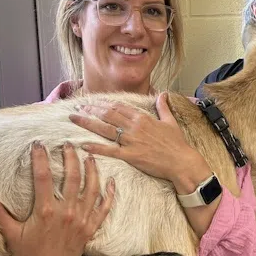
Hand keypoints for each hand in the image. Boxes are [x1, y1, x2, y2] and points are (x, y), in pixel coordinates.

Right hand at [0, 141, 113, 255]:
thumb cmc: (29, 254)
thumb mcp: (11, 233)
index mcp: (45, 211)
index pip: (42, 177)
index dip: (40, 158)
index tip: (38, 143)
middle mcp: (66, 212)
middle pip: (72, 177)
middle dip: (70, 157)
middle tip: (68, 144)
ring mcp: (81, 219)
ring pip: (91, 188)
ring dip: (91, 170)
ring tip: (89, 156)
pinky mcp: (91, 227)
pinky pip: (104, 207)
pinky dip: (110, 194)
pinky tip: (112, 180)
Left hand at [70, 93, 210, 194]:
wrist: (181, 162)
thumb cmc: (177, 143)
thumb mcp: (170, 121)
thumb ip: (163, 107)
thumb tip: (163, 93)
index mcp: (142, 118)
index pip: (119, 106)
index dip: (103, 103)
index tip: (92, 101)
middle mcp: (134, 127)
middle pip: (108, 114)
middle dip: (91, 109)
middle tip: (77, 107)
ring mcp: (131, 141)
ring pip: (105, 129)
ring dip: (88, 122)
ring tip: (74, 118)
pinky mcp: (130, 156)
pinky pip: (110, 150)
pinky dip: (96, 147)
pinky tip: (83, 144)